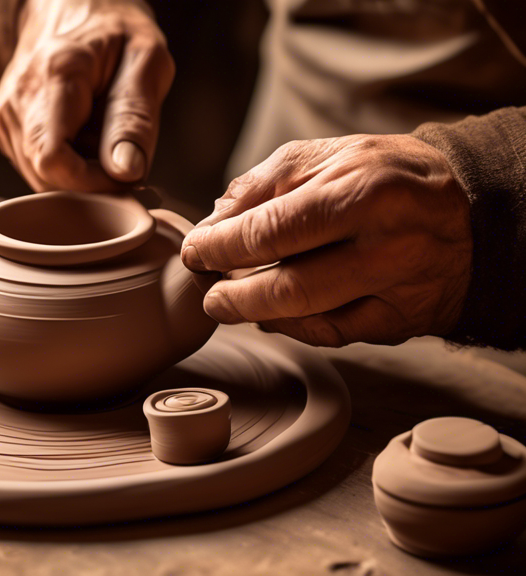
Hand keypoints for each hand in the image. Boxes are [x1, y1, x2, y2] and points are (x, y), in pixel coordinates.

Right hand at [0, 0, 173, 191]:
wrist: (71, 7)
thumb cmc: (115, 32)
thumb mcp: (146, 60)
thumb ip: (136, 118)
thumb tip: (125, 172)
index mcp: (56, 75)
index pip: (54, 161)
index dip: (92, 184)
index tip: (125, 176)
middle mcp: (18, 98)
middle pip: (47, 177)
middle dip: (91, 181)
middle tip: (123, 153)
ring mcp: (3, 115)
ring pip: (41, 179)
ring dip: (79, 174)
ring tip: (101, 136)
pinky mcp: (1, 127)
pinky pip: (34, 170)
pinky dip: (65, 166)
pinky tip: (80, 136)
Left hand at [180, 134, 471, 346]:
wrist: (470, 211)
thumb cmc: (386, 177)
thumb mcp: (326, 156)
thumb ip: (263, 185)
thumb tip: (212, 222)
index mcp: (363, 190)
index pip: (271, 230)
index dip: (221, 247)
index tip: (196, 251)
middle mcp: (385, 245)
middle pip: (288, 287)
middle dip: (233, 295)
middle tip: (208, 292)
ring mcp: (396, 289)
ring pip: (308, 318)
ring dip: (256, 314)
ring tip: (228, 303)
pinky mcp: (400, 322)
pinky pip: (332, 335)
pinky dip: (292, 328)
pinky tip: (271, 315)